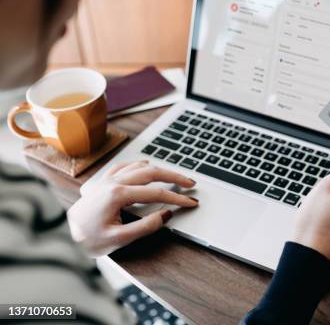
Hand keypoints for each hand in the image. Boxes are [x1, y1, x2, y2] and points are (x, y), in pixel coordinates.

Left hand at [67, 160, 198, 255]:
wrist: (61, 236)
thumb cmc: (86, 240)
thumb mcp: (118, 239)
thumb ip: (145, 227)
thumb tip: (166, 215)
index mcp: (118, 194)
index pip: (157, 193)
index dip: (177, 198)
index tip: (191, 202)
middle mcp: (113, 182)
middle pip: (152, 172)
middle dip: (174, 176)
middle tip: (190, 183)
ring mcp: (107, 180)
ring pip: (139, 166)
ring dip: (159, 169)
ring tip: (173, 176)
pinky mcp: (102, 183)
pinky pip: (124, 166)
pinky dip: (139, 165)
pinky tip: (145, 167)